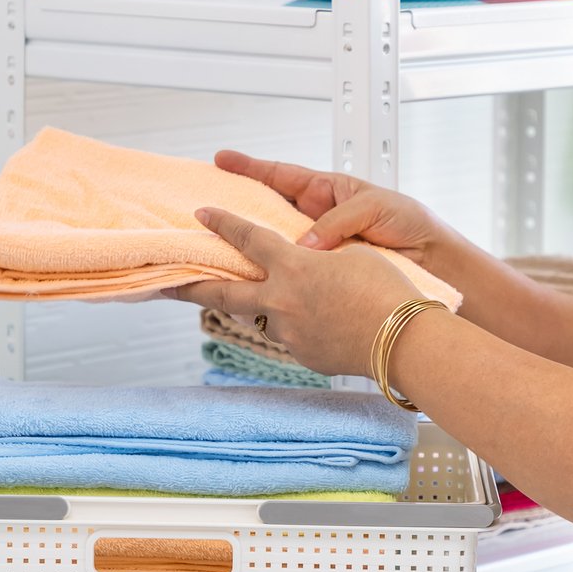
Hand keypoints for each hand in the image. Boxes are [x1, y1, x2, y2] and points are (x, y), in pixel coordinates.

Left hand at [171, 207, 426, 376]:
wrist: (403, 340)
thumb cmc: (387, 290)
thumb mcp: (353, 255)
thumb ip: (320, 258)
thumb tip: (309, 268)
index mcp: (293, 266)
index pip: (248, 239)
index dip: (223, 224)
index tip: (203, 215)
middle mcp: (281, 301)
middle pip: (225, 294)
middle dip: (194, 288)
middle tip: (170, 286)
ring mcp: (289, 334)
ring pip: (264, 318)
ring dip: (266, 309)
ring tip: (280, 303)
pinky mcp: (304, 356)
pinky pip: (293, 337)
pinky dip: (299, 328)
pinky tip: (322, 325)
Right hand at [215, 150, 448, 260]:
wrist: (433, 260)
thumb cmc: (410, 223)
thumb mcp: (374, 207)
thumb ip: (336, 222)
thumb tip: (306, 247)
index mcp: (327, 191)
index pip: (281, 176)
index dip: (251, 167)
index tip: (222, 160)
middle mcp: (316, 218)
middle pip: (267, 211)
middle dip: (237, 208)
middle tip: (206, 208)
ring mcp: (317, 247)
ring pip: (274, 245)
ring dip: (250, 247)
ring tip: (219, 247)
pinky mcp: (323, 274)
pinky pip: (292, 271)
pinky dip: (273, 274)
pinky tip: (253, 280)